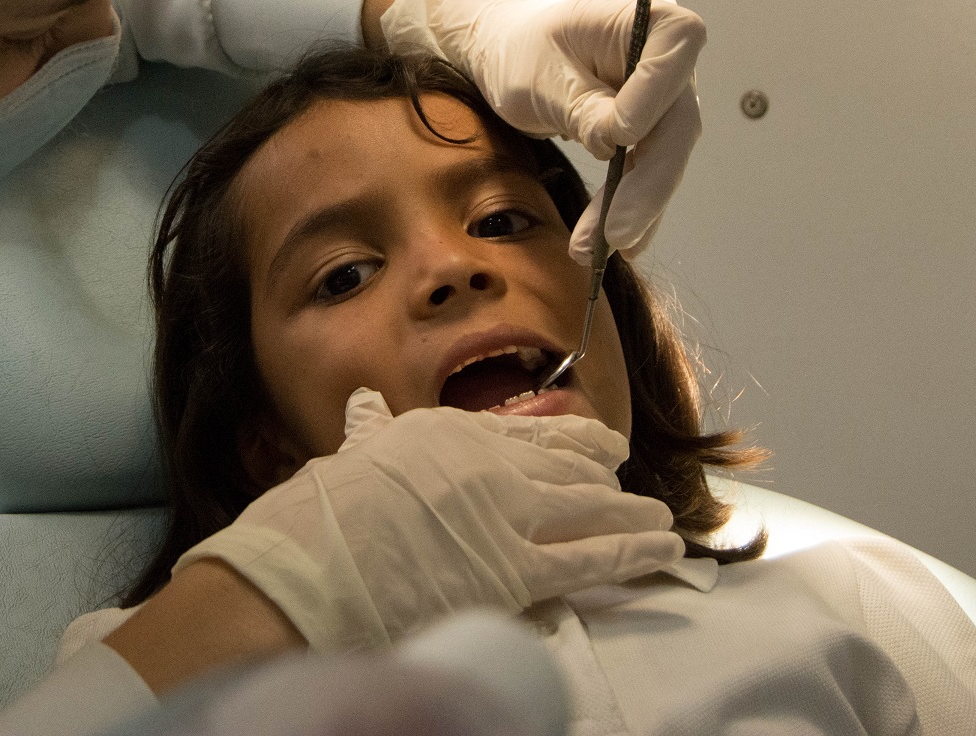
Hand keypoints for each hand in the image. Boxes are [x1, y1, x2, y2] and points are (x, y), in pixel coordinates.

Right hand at [174, 389, 683, 649]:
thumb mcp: (349, 455)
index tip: (595, 443)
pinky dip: (634, 551)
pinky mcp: (516, 567)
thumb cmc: (318, 516)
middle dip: (603, 473)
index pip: (523, 430)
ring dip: (632, 514)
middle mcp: (486, 463)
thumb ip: (372, 434)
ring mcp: (506, 513)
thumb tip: (366, 408)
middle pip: (564, 465)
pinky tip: (663, 549)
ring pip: (590, 507)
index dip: (567, 439)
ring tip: (662, 520)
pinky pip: (591, 558)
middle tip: (627, 478)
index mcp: (445, 432)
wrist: (312, 563)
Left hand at [380, 0, 704, 260]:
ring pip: (664, 155)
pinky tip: (608, 243)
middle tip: (615, 233)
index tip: (619, 134)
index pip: (678, 45)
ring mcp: (662, 95)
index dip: (656, 93)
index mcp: (641, 16)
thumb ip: (583, 107)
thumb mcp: (539, 78)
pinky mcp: (650, 128)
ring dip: (634, 207)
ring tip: (597, 248)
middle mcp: (665, 55)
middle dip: (647, 182)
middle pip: (677, 120)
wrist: (504, 53)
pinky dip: (627, 206)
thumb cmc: (518, 50)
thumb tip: (617, 145)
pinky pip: (646, 169)